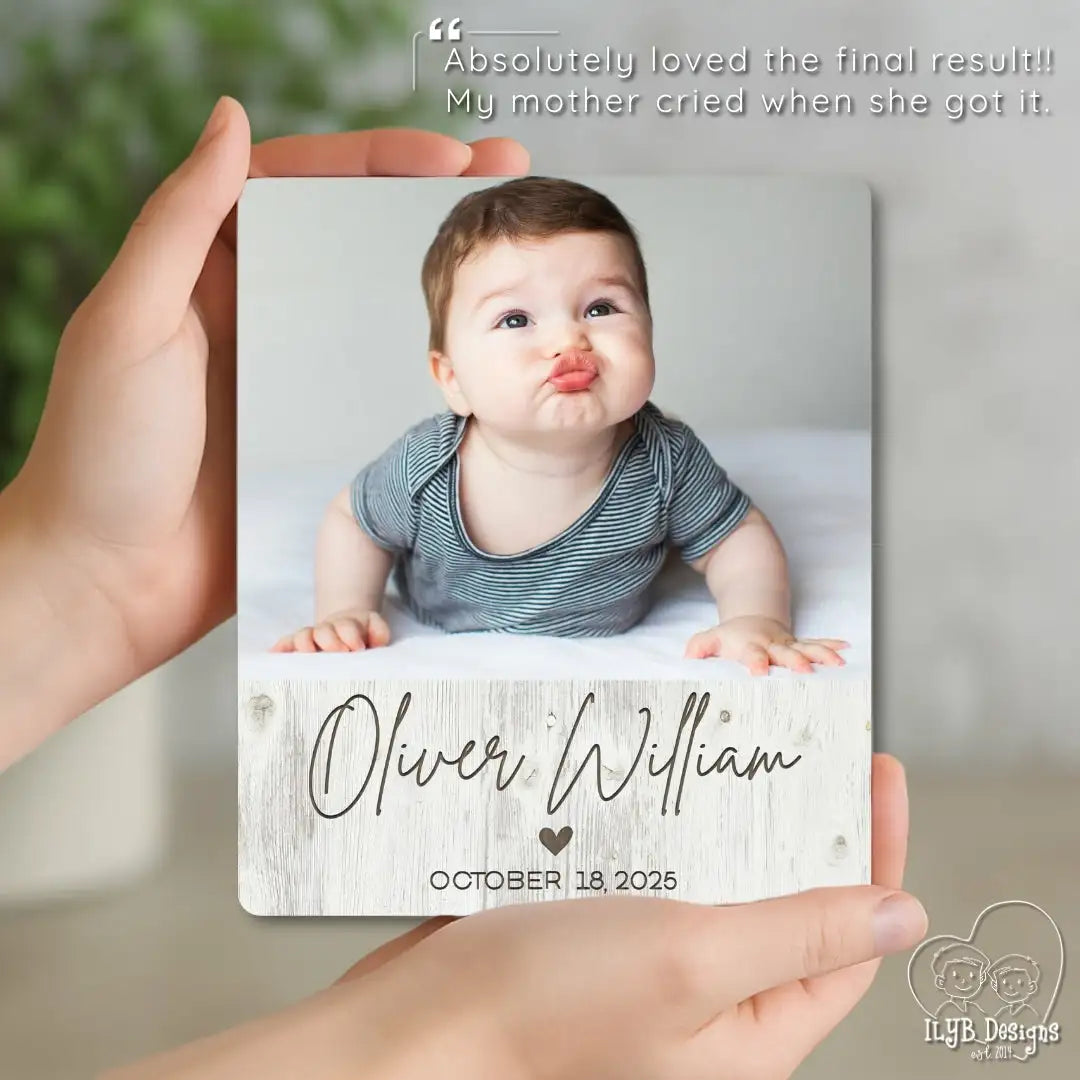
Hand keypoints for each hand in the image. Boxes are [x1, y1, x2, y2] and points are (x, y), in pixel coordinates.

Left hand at [1, 97, 526, 764]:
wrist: (115, 582)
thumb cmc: (103, 454)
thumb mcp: (129, 322)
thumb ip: (180, 222)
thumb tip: (231, 117)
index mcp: (204, 270)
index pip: (301, 184)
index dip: (378, 159)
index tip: (451, 156)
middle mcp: (252, 310)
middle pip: (348, 231)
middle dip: (426, 200)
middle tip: (508, 179)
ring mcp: (288, 372)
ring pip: (369, 300)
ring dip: (433, 268)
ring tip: (509, 251)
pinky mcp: (311, 431)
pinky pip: (372, 379)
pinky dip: (419, 353)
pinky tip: (471, 345)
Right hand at [104, 755, 918, 1079]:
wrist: (423, 1018)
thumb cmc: (544, 1006)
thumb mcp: (691, 962)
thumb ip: (797, 934)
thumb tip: (901, 917)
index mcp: (751, 1032)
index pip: (848, 938)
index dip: (873, 853)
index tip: (874, 772)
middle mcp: (711, 1007)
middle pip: (789, 906)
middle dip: (806, 830)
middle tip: (811, 755)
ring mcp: (656, 972)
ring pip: (723, 885)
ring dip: (737, 825)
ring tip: (746, 761)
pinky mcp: (609, 938)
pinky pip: (664, 879)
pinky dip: (675, 834)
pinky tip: (668, 793)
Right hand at [271, 608, 389, 651]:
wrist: (349, 629)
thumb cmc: (364, 637)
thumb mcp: (376, 631)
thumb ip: (379, 632)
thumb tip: (376, 641)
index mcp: (348, 625)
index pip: (347, 627)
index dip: (351, 636)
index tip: (357, 648)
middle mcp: (327, 629)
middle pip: (324, 631)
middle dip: (329, 641)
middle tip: (339, 653)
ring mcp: (312, 637)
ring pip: (304, 636)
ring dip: (304, 644)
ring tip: (307, 654)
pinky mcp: (299, 645)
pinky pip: (288, 643)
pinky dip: (281, 647)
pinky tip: (274, 654)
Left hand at [685, 615, 848, 674]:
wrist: (750, 622)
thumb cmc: (729, 639)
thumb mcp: (710, 639)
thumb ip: (699, 647)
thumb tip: (688, 657)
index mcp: (748, 645)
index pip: (751, 654)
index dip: (755, 662)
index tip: (759, 672)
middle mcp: (771, 644)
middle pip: (784, 653)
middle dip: (795, 661)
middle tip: (805, 671)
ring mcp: (787, 644)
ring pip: (806, 648)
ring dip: (821, 654)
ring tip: (837, 663)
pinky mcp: (799, 645)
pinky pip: (817, 644)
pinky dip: (831, 646)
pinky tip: (846, 649)